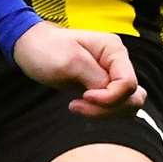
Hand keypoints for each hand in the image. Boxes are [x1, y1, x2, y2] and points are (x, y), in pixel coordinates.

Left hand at [11, 22, 146, 116]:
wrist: (30, 48)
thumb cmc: (46, 49)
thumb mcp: (70, 61)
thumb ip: (96, 78)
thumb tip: (113, 94)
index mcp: (114, 50)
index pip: (128, 84)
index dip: (110, 97)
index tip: (84, 95)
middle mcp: (117, 62)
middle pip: (132, 97)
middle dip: (108, 108)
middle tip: (78, 104)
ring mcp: (111, 75)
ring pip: (127, 105)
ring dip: (104, 113)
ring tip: (77, 105)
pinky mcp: (103, 86)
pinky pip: (114, 107)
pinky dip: (100, 112)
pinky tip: (78, 105)